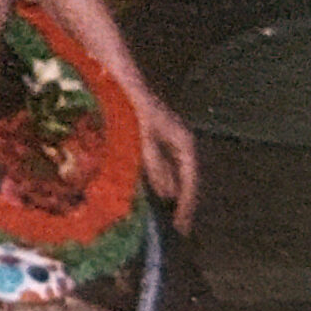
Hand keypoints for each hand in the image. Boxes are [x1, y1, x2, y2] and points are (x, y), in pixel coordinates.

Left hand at [129, 83, 201, 232]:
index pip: (190, 183)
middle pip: (184, 182)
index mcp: (184, 144)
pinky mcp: (153, 140)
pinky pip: (158, 169)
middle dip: (178, 206)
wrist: (120, 78)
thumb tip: (167, 195)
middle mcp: (181, 144)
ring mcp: (168, 142)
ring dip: (165, 197)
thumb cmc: (132, 105)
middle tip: (173, 232)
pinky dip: (153, 184)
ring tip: (160, 222)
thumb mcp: (143, 138)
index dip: (185, 207)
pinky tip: (144, 197)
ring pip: (170, 177)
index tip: (180, 229)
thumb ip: (154, 164)